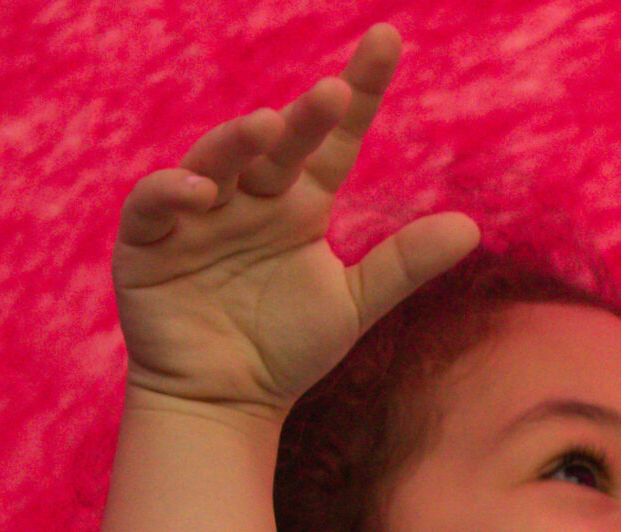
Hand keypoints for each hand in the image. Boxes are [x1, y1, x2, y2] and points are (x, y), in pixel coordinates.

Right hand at [112, 25, 478, 414]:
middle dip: (303, 118)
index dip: (361, 91)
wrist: (226, 403)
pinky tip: (203, 192)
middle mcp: (250, 196)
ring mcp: (197, 214)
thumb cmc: (286, 349)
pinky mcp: (149, 242)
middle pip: (279, 146)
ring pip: (216, 161)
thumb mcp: (354, 305)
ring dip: (237, 142)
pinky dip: (174, 191)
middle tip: (333, 94)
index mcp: (299, 203)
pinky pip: (155, 204)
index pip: (333, 138)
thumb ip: (403, 264)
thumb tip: (471, 226)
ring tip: (266, 126)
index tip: (388, 39)